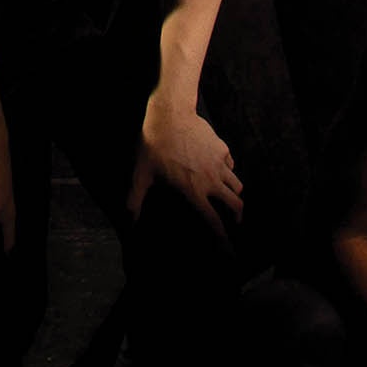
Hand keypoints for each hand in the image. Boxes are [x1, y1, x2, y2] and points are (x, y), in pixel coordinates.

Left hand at [127, 97, 241, 238]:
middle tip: (235, 222)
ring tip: (231, 197)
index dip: (223, 239)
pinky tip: (221, 170)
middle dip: (238, 217)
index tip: (230, 251)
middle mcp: (211, 179)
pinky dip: (229, 171)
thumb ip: (135, 199)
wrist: (170, 114)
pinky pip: (231, 165)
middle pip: (235, 204)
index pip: (213, 221)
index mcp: (194, 190)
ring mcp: (219, 162)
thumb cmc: (153, 144)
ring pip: (237, 185)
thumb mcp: (141, 173)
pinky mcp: (221, 148)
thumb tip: (129, 220)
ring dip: (235, 194)